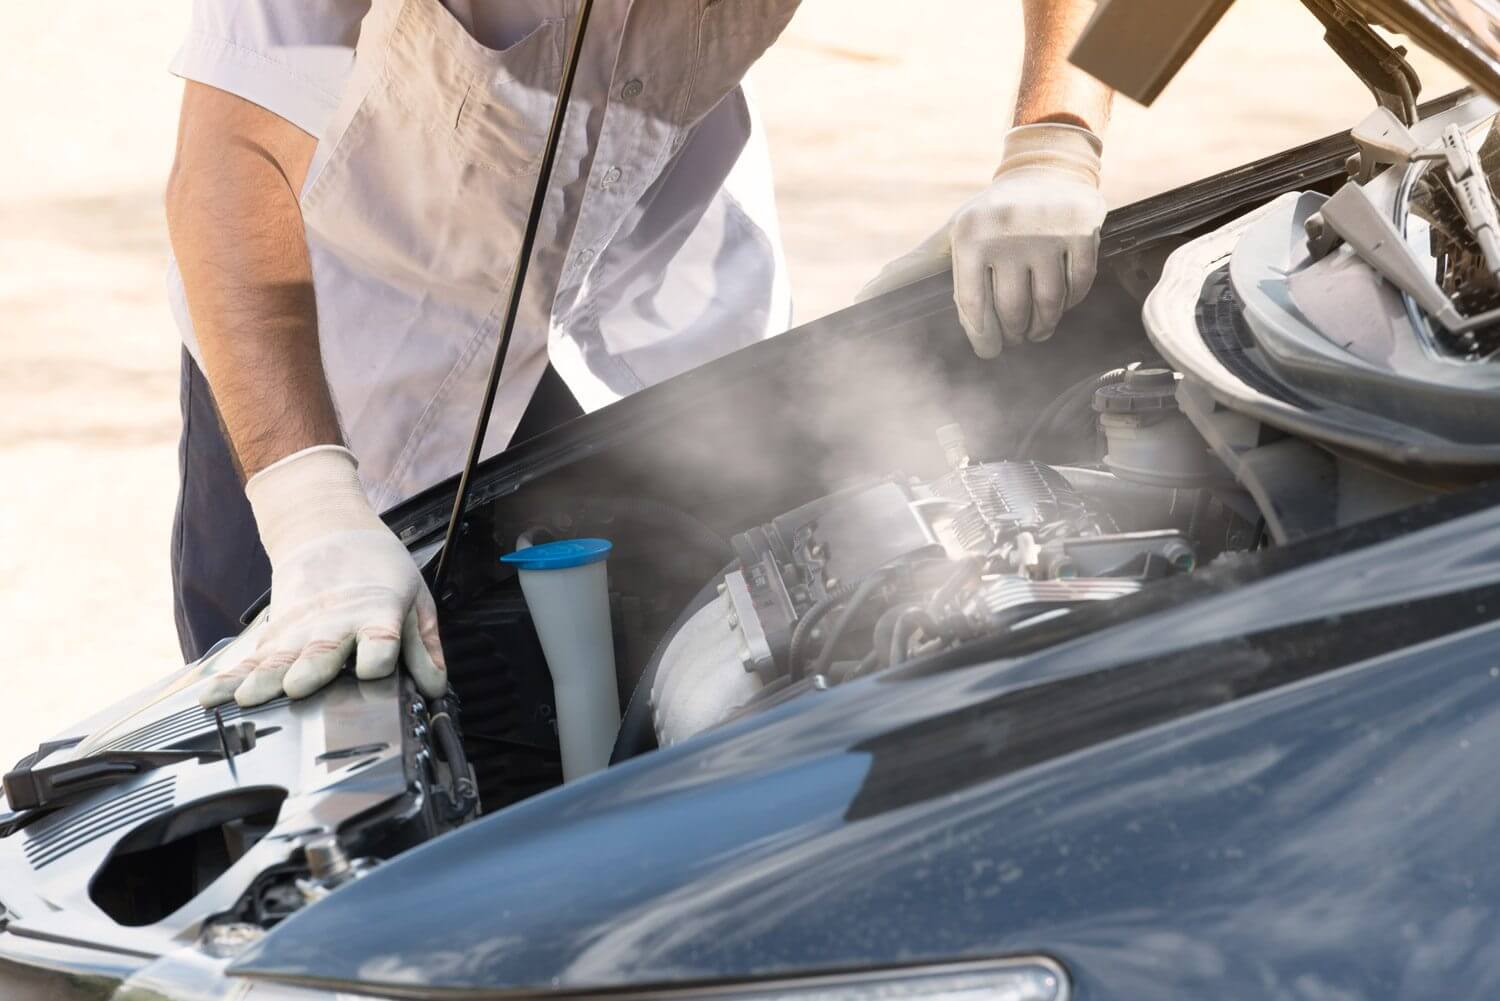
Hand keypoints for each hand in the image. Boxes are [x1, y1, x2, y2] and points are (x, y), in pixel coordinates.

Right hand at [200, 445, 446, 706]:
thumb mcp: (414, 600)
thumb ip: (423, 646)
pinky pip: (252, 660)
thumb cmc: (380, 569)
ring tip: (246, 699)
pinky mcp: (276, 632)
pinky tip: (211, 696)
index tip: (371, 670)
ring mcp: (301, 628)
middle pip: (322, 649)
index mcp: (378, 613)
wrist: (329, 529)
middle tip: (295, 687)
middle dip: (309, 668)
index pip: (380, 640)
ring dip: (263, 679)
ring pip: (281, 657)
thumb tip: (435, 688)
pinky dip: (230, 678)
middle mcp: (336, 622)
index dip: (378, 656)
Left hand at [857, 123, 1104, 357]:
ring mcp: (1046, 232)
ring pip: (1047, 304)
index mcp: (969, 238)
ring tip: (1036, 330)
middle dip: (1013, 334)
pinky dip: (1071, 300)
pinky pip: (1078, 285)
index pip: (973, 307)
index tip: (988, 350)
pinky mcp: (1081, 230)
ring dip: (1042, 326)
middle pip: (1011, 311)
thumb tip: (863, 297)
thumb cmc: (989, 216)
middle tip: (1015, 339)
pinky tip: (1060, 301)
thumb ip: (914, 268)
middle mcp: (1005, 234)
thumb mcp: (951, 236)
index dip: (982, 338)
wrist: (1045, 170)